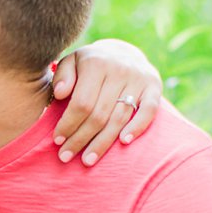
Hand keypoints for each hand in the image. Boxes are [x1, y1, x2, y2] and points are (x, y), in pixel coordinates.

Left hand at [51, 39, 163, 164]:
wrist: (122, 51)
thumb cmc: (89, 64)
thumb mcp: (71, 62)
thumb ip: (63, 76)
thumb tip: (60, 94)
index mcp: (96, 63)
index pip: (81, 102)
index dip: (68, 124)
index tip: (57, 140)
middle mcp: (119, 70)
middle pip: (99, 114)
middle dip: (80, 138)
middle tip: (66, 156)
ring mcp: (139, 79)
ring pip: (120, 117)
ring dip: (103, 142)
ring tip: (88, 160)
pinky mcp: (154, 86)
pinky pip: (149, 110)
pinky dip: (138, 127)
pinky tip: (123, 142)